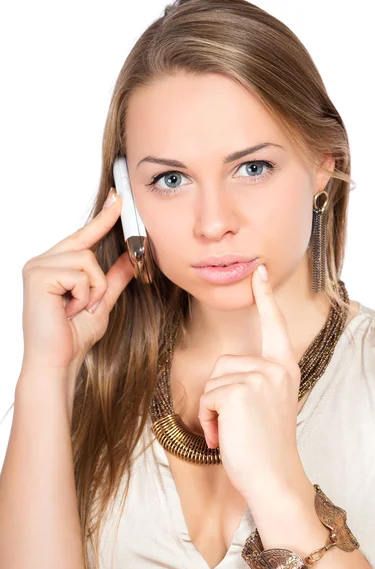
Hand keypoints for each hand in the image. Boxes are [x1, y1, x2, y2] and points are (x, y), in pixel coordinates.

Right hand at [20, 188, 136, 374]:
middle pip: (86, 248)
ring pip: (87, 260)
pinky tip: (70, 311)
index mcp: (54, 264)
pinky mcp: (38, 275)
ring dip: (93, 290)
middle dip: (97, 280)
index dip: (102, 217)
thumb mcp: (102, 301)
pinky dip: (84, 295)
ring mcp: (38, 266)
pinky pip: (79, 274)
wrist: (58, 361)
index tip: (117, 197)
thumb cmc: (73, 336)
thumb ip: (114, 277)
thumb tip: (132, 257)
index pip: (83, 236)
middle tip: (87, 306)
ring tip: (77, 309)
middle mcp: (42, 260)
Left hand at [197, 265, 306, 502]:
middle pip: (224, 362)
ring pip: (212, 380)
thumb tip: (224, 378)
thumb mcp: (268, 405)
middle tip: (234, 424)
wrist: (273, 479)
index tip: (259, 272)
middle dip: (219, 394)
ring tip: (230, 432)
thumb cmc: (265, 447)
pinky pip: (207, 396)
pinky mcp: (238, 390)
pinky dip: (208, 419)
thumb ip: (256, 380)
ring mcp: (258, 377)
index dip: (265, 298)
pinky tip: (223, 436)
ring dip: (212, 409)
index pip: (274, 325)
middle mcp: (275, 367)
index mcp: (283, 368)